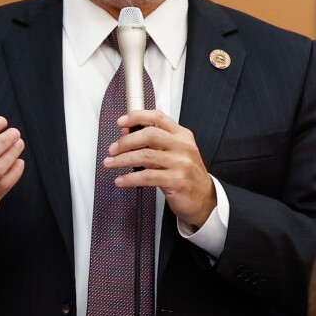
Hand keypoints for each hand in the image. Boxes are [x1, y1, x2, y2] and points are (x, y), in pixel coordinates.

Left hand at [104, 110, 215, 227]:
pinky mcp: (176, 180)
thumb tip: (127, 134)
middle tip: (113, 149)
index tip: (121, 122)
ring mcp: (181, 163)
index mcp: (182, 136)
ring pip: (145, 156)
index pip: (157, 118)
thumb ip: (155, 142)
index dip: (137, 117)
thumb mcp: (175, 153)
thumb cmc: (187, 175)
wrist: (205, 199)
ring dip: (123, 160)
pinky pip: (147, 176)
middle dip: (126, 142)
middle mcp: (182, 146)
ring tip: (111, 163)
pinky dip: (130, 178)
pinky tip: (121, 180)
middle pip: (149, 135)